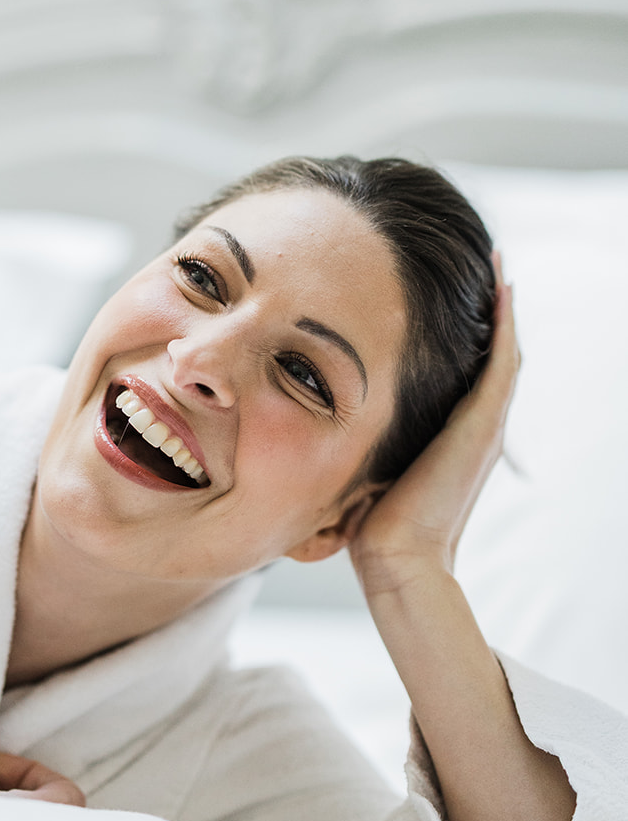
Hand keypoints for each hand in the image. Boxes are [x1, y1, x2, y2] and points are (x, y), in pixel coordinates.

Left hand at [349, 256, 519, 598]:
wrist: (397, 559)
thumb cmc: (370, 524)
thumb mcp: (364, 465)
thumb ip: (356, 438)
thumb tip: (314, 413)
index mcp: (452, 433)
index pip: (465, 369)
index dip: (463, 331)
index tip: (443, 291)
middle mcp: (477, 425)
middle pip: (490, 353)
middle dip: (486, 310)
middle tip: (483, 262)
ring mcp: (485, 425)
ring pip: (504, 351)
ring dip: (501, 306)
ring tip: (497, 261)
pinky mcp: (484, 425)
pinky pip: (504, 362)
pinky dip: (505, 323)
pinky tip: (503, 286)